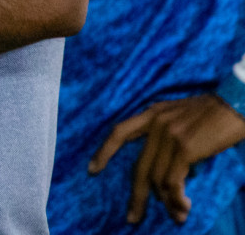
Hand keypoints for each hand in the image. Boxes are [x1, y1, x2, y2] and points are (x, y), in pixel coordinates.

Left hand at [89, 93, 244, 223]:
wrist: (234, 104)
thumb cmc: (213, 113)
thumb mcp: (180, 115)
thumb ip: (166, 134)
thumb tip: (166, 166)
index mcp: (152, 113)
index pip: (120, 132)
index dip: (104, 151)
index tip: (92, 170)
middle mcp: (155, 123)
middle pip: (139, 166)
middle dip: (136, 195)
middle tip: (133, 217)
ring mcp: (168, 135)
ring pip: (157, 178)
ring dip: (167, 202)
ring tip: (177, 216)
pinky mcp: (184, 148)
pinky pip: (173, 180)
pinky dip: (177, 198)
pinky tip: (183, 207)